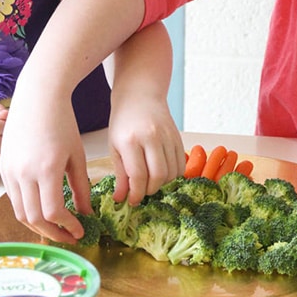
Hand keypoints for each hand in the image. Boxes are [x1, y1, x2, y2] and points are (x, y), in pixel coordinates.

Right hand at [0, 94, 90, 244]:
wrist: (38, 97)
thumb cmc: (62, 122)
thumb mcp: (76, 156)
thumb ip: (81, 188)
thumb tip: (85, 214)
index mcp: (46, 169)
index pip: (53, 212)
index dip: (67, 227)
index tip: (80, 231)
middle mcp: (23, 173)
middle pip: (34, 218)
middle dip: (53, 233)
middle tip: (69, 237)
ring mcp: (9, 170)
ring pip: (20, 212)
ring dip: (37, 226)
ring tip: (55, 228)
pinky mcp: (2, 167)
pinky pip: (12, 198)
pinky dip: (26, 210)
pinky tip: (41, 211)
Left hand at [107, 88, 184, 204]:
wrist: (140, 95)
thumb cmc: (123, 122)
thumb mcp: (115, 146)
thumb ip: (120, 173)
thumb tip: (121, 199)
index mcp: (130, 140)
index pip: (137, 175)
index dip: (136, 193)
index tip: (132, 201)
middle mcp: (151, 137)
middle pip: (158, 175)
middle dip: (150, 190)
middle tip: (142, 192)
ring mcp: (167, 136)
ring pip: (172, 172)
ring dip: (162, 183)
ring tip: (151, 181)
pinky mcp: (178, 136)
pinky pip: (181, 164)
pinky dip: (173, 174)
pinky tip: (162, 172)